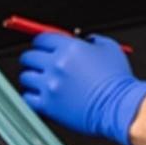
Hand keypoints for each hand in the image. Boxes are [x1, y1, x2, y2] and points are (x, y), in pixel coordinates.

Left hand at [19, 32, 145, 144]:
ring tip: (38, 81)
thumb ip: (94, 41)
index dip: (41, 42)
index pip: (42, 39)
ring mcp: (51, 86)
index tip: (41, 47)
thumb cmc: (117, 80)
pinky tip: (38, 96)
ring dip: (31, 78)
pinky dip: (30, 96)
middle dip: (33, 58)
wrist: (120, 106)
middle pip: (29, 56)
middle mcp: (56, 65)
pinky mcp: (49, 105)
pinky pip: (27, 98)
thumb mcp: (110, 49)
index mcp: (70, 48)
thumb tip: (84, 40)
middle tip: (37, 63)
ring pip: (25, 77)